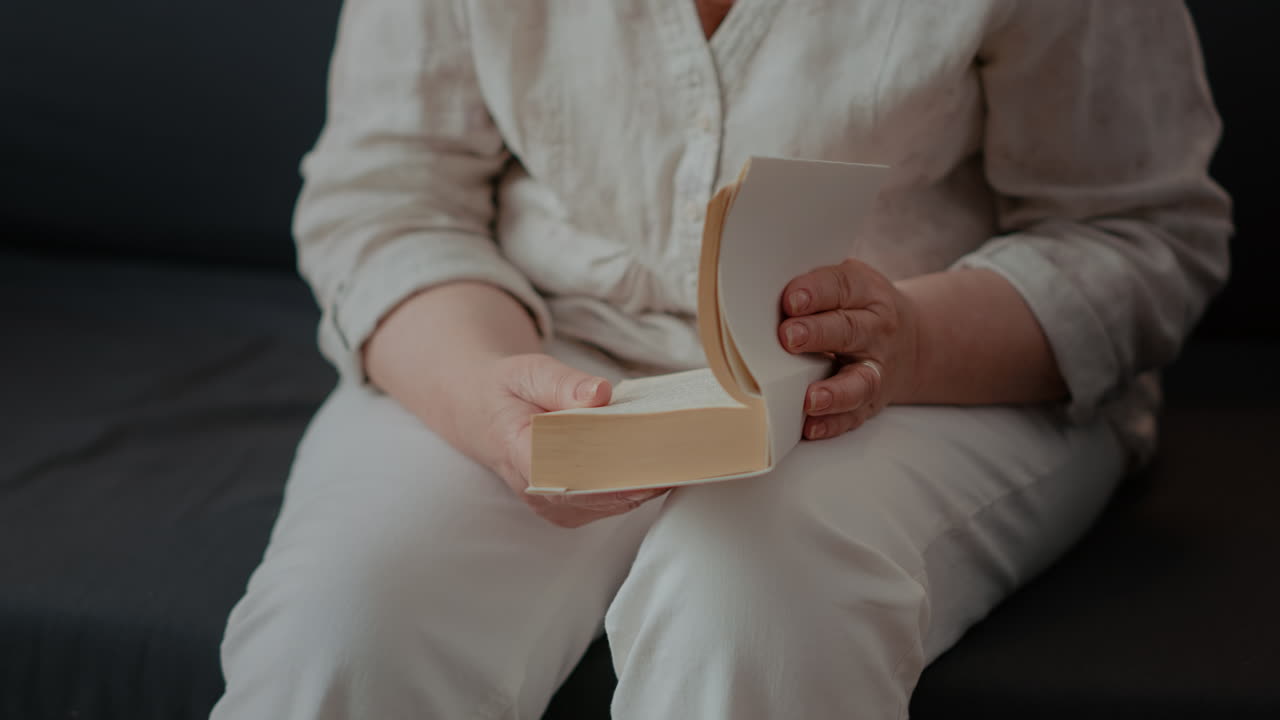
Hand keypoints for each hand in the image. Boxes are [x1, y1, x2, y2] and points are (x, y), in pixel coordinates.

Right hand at [464, 353, 666, 527]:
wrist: (486, 414)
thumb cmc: (508, 390)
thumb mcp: (528, 371)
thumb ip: (562, 383)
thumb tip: (600, 393)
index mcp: (517, 452)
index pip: (567, 472)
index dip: (611, 471)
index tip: (648, 458)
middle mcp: (536, 491)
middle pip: (597, 493)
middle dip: (641, 475)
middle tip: (682, 452)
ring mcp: (554, 506)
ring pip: (610, 503)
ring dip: (645, 482)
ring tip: (682, 456)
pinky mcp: (571, 509)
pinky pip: (611, 504)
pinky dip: (638, 486)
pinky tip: (663, 464)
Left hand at [778, 258, 921, 439]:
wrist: (913, 340)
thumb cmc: (859, 308)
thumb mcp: (848, 285)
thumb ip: (813, 288)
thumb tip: (761, 295)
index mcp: (866, 292)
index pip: (842, 287)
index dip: (816, 292)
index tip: (790, 300)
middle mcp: (876, 329)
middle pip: (849, 330)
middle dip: (818, 334)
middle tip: (789, 338)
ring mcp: (876, 368)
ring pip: (860, 381)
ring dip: (834, 392)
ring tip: (810, 398)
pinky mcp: (872, 401)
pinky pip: (854, 415)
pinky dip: (833, 423)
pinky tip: (811, 426)